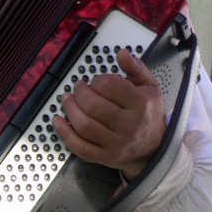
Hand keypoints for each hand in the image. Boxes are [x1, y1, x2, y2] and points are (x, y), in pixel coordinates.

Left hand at [52, 48, 165, 180]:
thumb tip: (121, 53)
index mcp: (140, 104)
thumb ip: (135, 67)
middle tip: (77, 88)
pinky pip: (80, 147)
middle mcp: (129, 125)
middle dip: (79, 93)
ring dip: (69, 109)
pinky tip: (58, 120)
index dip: (96, 80)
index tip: (95, 82)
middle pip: (93, 106)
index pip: (109, 86)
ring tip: (66, 99)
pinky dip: (64, 133)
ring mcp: (116, 144)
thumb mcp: (149, 86)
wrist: (153, 148)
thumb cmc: (148, 112)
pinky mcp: (104, 158)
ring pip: (84, 126)